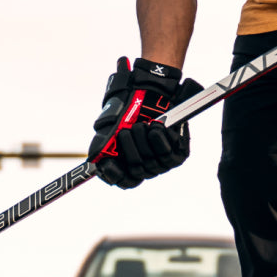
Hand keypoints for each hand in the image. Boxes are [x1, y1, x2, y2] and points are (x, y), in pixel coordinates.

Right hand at [87, 57, 202, 189]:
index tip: (108, 163)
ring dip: (143, 139)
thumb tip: (98, 157)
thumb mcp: (111, 125)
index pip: (126, 182)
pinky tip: (157, 126)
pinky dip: (160, 138)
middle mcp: (147, 167)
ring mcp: (163, 163)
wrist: (152, 95)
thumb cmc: (129, 110)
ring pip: (152, 162)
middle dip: (129, 148)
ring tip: (142, 124)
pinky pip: (169, 154)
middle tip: (126, 131)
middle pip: (137, 170)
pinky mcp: (178, 155)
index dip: (116, 176)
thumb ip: (104, 141)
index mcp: (129, 164)